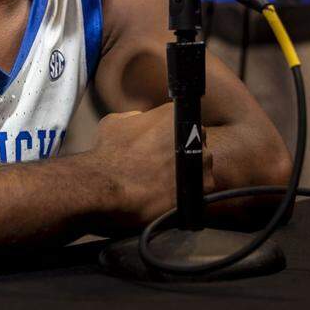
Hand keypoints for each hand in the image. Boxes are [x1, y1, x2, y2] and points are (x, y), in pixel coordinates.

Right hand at [83, 104, 213, 226]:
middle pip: (196, 143)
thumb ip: (135, 117)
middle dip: (184, 154)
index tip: (163, 150)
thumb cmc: (108, 152)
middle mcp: (194, 132)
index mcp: (174, 114)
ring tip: (166, 184)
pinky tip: (171, 195)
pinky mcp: (203, 184)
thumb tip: (141, 119)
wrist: (106, 184)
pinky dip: (190, 192)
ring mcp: (202, 158)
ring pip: (202, 165)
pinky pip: (202, 187)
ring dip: (189, 173)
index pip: (183, 124)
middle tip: (164, 168)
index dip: (173, 138)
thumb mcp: (116, 121)